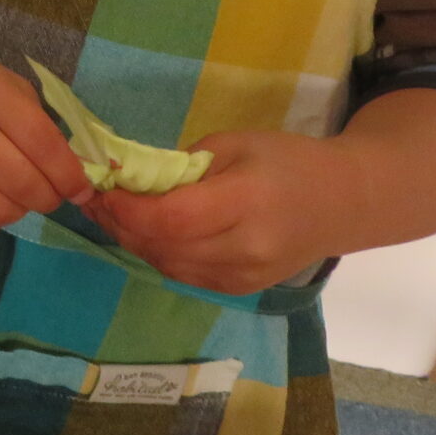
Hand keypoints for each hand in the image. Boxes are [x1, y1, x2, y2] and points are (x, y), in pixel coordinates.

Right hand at [0, 41, 90, 247]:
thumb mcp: (2, 82)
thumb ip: (37, 123)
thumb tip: (72, 175)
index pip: (40, 142)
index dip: (69, 174)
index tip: (80, 189)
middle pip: (20, 182)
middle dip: (48, 198)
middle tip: (49, 194)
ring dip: (17, 213)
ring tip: (16, 199)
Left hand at [85, 131, 352, 295]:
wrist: (342, 202)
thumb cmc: (286, 161)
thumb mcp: (234, 144)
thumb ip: (183, 166)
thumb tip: (131, 182)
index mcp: (246, 202)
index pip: (172, 217)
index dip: (127, 208)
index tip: (100, 188)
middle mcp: (245, 247)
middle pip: (164, 246)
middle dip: (120, 224)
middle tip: (93, 200)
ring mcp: (245, 276)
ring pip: (168, 265)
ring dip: (133, 242)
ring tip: (110, 215)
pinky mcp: (241, 289)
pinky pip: (185, 275)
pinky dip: (158, 255)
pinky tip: (144, 233)